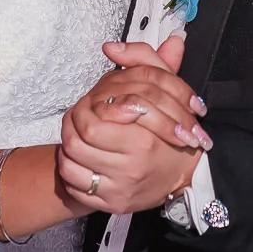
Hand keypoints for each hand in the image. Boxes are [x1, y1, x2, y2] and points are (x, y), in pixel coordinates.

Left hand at [59, 36, 203, 212]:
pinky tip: (79, 159)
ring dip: (66, 148)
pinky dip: (71, 171)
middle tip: (76, 119)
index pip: (89, 124)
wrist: (186, 173)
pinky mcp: (113, 205)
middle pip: (76, 144)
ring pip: (71, 166)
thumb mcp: (165, 86)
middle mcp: (132, 168)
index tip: (86, 104)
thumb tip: (111, 47)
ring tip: (76, 136)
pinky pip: (76, 188)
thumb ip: (142, 59)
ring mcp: (121, 189)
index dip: (79, 111)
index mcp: (144, 140)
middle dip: (69, 127)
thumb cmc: (171, 128)